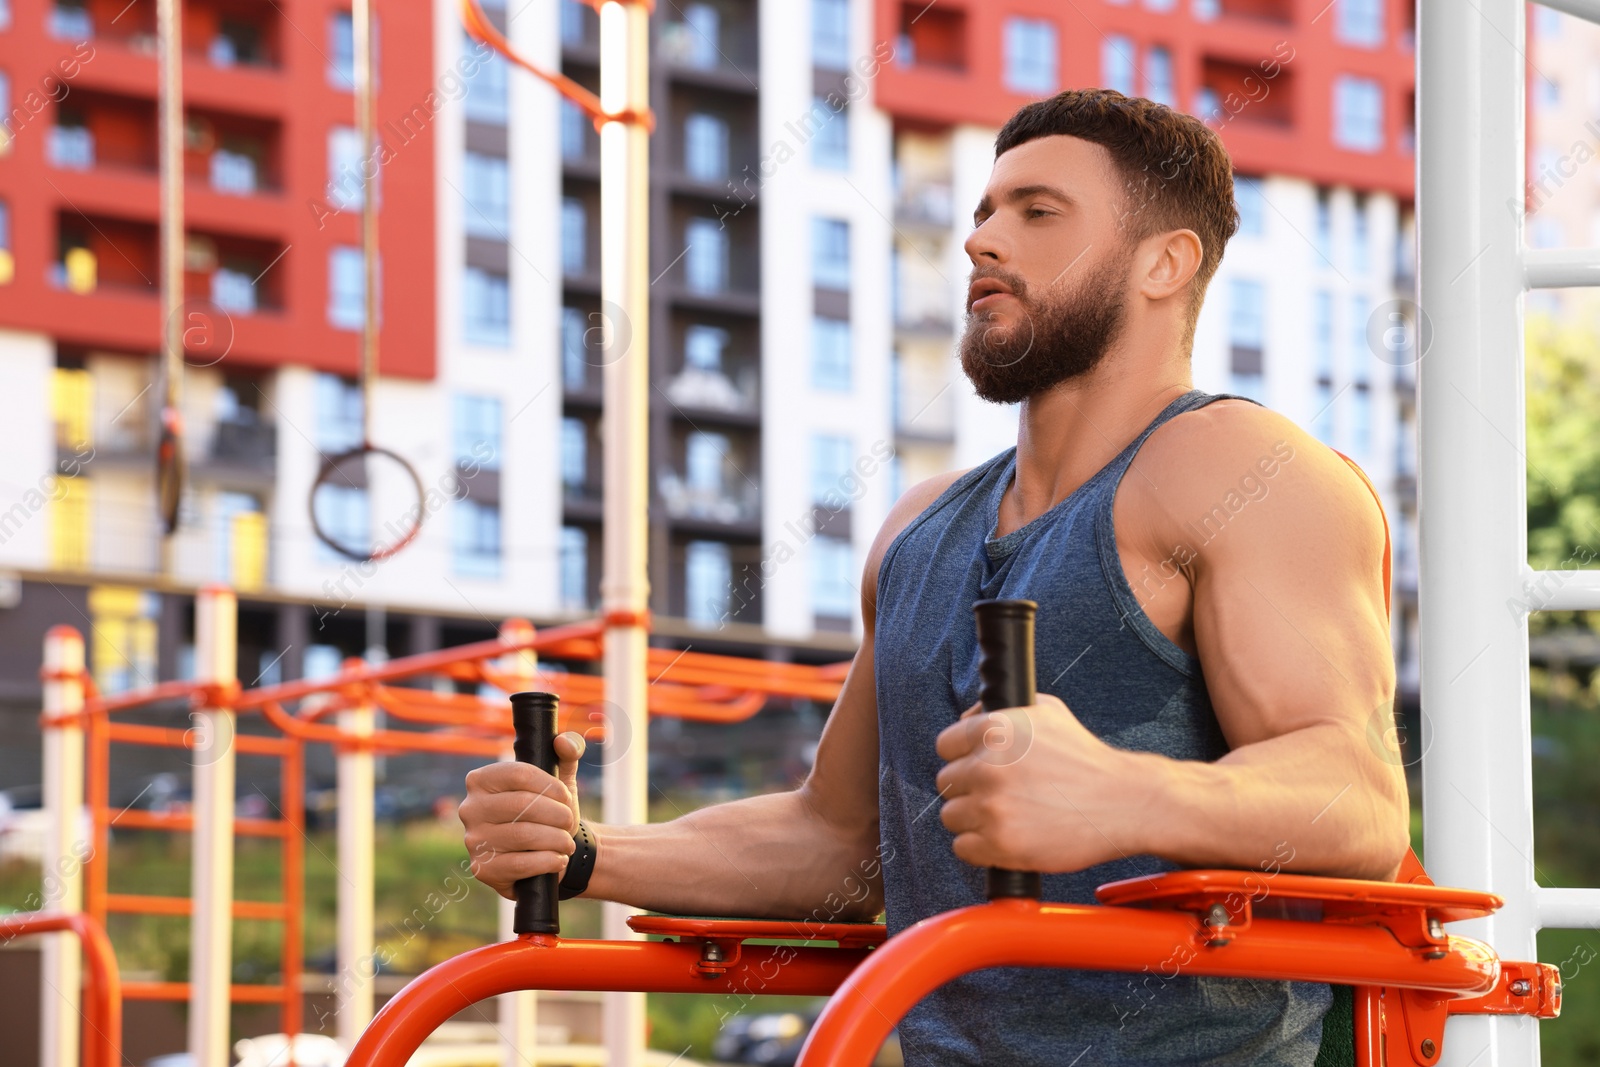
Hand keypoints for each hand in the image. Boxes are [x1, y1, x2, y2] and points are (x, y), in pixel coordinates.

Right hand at [460, 731, 586, 899]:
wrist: (546, 857)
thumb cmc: (549, 814)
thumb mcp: (560, 781)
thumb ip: (567, 753)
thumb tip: (564, 741)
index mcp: (481, 780)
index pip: (519, 774)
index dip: (550, 785)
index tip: (565, 796)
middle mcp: (470, 808)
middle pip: (522, 804)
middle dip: (556, 814)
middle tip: (569, 822)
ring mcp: (473, 840)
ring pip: (523, 834)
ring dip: (556, 839)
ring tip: (567, 842)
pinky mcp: (483, 869)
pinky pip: (520, 863)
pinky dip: (548, 861)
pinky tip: (558, 859)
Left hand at [934, 694, 1149, 873]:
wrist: (1123, 802)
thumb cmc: (1086, 758)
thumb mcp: (1046, 712)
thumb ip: (1000, 711)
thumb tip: (965, 720)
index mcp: (994, 730)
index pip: (946, 745)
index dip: (962, 756)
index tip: (976, 766)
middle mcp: (988, 767)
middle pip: (947, 782)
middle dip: (969, 787)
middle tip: (999, 793)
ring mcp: (992, 808)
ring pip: (952, 816)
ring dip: (972, 818)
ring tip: (1005, 816)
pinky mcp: (1001, 845)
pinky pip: (963, 848)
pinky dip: (979, 847)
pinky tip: (1005, 837)